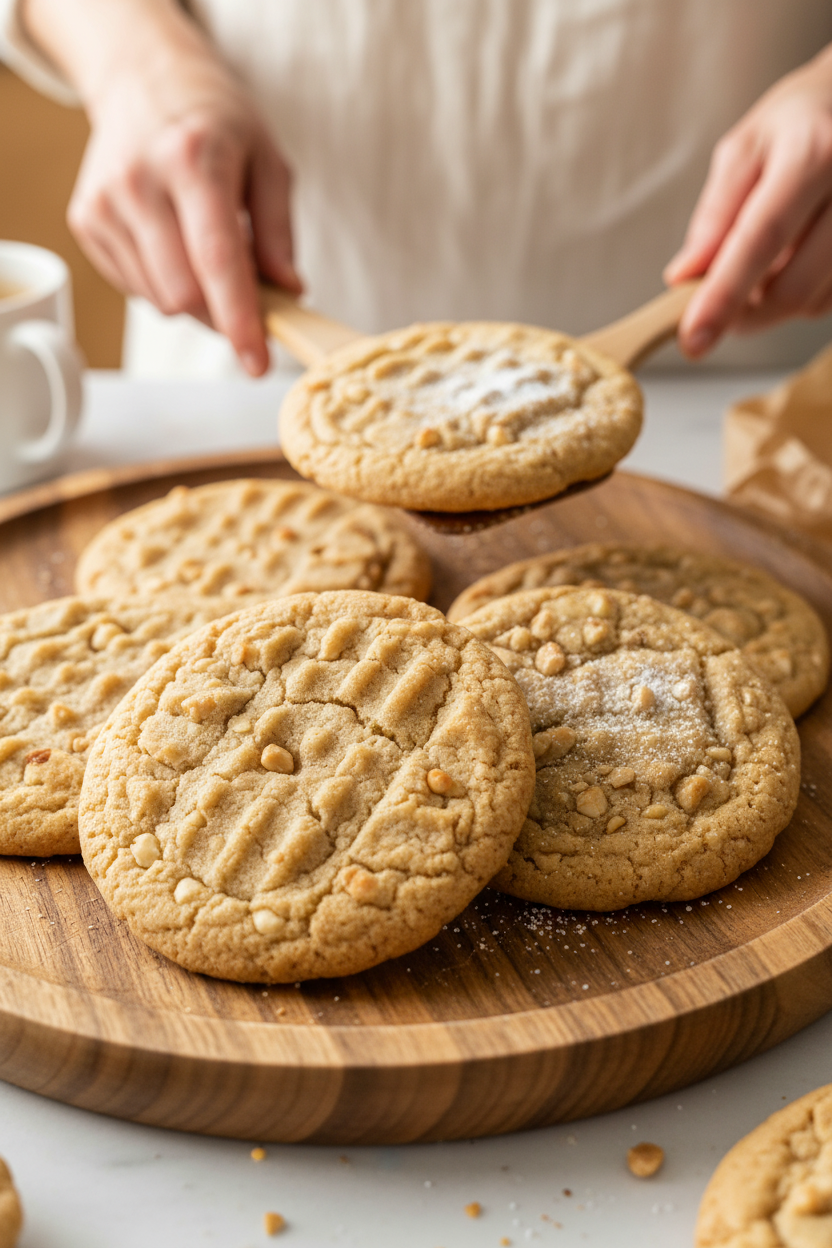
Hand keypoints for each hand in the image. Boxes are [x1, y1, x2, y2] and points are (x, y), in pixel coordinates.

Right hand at [48, 2, 301, 375]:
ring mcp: (106, 202)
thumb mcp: (268, 162)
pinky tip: (173, 243)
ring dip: (194, 298)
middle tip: (246, 295)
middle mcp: (140, 181)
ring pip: (159, 300)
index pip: (217, 261)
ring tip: (205, 250)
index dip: (240, 320)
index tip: (257, 362)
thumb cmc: (217, 123)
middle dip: (221, 313)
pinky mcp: (86, 220)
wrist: (144, 81)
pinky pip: (137, 289)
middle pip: (183, 294)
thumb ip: (281, 232)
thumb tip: (289, 293)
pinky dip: (165, 283)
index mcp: (193, 159)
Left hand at [665, 45, 831, 357]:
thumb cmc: (800, 120)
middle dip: (745, 312)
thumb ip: (716, 214)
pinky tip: (801, 258)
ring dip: (776, 302)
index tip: (694, 340)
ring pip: (814, 302)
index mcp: (815, 153)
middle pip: (792, 287)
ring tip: (771, 258)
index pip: (761, 240)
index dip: (724, 296)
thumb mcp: (746, 149)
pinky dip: (806, 294)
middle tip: (719, 302)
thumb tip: (685, 276)